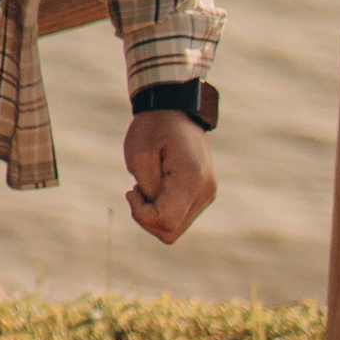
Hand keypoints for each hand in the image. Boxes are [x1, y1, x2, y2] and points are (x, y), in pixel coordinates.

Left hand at [125, 112, 216, 246]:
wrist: (175, 108)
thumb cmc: (153, 128)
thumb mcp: (139, 156)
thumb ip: (148, 191)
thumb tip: (154, 213)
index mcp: (192, 180)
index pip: (166, 221)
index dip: (141, 215)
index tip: (132, 190)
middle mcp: (205, 191)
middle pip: (170, 231)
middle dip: (146, 218)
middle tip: (138, 189)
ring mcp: (207, 194)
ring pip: (175, 228)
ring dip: (154, 213)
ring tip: (148, 185)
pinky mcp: (203, 194)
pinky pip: (179, 216)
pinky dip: (163, 209)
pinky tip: (158, 186)